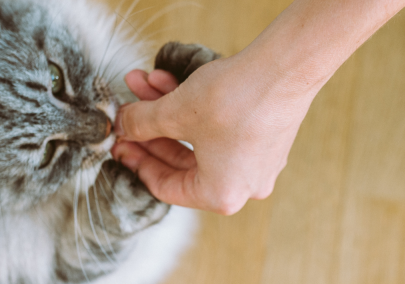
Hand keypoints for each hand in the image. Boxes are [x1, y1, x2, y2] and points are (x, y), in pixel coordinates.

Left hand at [111, 55, 310, 214]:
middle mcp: (244, 186)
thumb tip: (121, 126)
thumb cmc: (235, 97)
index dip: (137, 161)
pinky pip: (221, 131)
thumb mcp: (174, 112)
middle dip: (152, 130)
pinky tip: (173, 83)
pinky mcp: (266, 138)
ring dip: (170, 112)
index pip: (166, 187)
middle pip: (182, 162)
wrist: (285, 66)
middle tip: (129, 114)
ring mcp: (258, 162)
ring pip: (199, 140)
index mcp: (221, 195)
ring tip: (147, 83)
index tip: (120, 142)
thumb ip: (140, 124)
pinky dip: (196, 110)